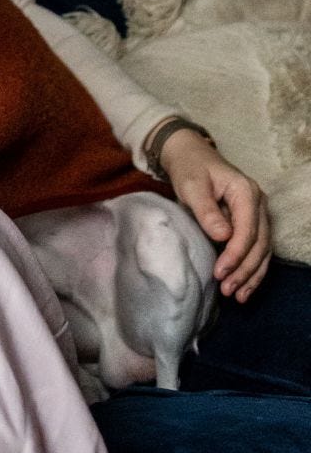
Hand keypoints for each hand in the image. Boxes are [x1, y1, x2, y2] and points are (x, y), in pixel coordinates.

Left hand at [156, 125, 271, 302]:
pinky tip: (243, 286)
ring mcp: (257, 213)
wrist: (189, 155)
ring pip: (263, 250)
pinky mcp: (250, 222)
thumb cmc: (189, 169)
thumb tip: (223, 237)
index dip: (236, 254)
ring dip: (252, 274)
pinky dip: (251, 268)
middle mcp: (258, 203)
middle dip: (245, 269)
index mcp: (246, 192)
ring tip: (238, 296)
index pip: (248, 229)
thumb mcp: (192, 186)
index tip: (220, 273)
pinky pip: (257, 249)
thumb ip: (207, 211)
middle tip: (228, 290)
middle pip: (260, 243)